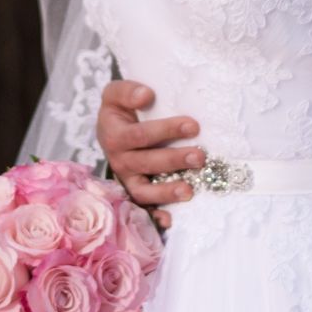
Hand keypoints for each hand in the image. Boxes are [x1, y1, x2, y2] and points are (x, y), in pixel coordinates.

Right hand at [96, 80, 202, 230]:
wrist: (111, 127)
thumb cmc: (120, 110)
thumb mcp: (115, 94)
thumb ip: (127, 91)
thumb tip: (146, 95)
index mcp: (113, 134)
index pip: (140, 134)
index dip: (166, 130)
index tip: (193, 125)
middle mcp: (119, 159)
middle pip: (146, 163)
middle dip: (174, 160)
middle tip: (200, 157)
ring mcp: (127, 179)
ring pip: (143, 191)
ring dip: (166, 192)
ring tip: (189, 190)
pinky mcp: (134, 192)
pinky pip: (142, 208)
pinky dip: (155, 216)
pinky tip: (170, 220)